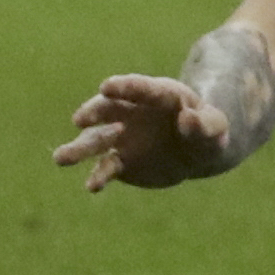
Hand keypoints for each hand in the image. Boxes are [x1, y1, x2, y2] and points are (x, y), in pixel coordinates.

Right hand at [57, 75, 233, 190]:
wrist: (196, 153)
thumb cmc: (207, 132)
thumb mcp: (215, 128)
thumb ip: (206, 123)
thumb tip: (189, 118)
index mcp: (160, 95)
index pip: (140, 88)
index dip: (123, 86)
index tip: (106, 87)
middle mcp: (133, 113)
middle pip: (108, 109)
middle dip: (93, 112)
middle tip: (80, 119)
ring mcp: (122, 137)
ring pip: (95, 140)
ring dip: (78, 148)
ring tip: (59, 158)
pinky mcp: (119, 162)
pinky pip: (105, 168)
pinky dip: (98, 177)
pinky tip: (93, 187)